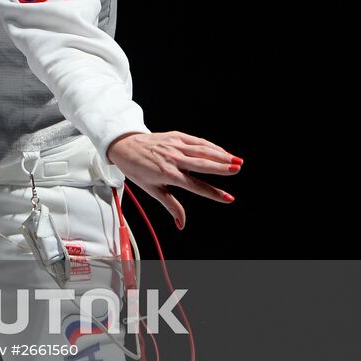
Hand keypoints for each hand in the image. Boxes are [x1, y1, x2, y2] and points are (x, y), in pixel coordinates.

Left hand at [106, 131, 241, 230]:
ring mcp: (174, 146)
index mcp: (167, 174)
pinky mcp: (175, 135)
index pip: (195, 186)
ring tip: (237, 161)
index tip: (228, 198)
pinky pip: (196, 141)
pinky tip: (223, 151)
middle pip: (201, 164)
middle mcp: (172, 159)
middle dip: (220, 167)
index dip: (213, 193)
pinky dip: (211, 146)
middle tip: (237, 170)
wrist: (124, 146)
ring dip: (221, 155)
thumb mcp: (152, 189)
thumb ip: (171, 205)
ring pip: (202, 150)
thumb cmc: (137, 169)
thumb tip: (181, 224)